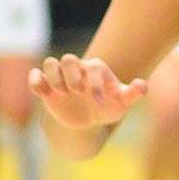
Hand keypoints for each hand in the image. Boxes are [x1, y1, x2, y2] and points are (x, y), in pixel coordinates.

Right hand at [29, 54, 147, 129]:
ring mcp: (61, 77)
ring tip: (63, 94)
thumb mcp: (123, 102)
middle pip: (68, 59)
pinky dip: (36, 81)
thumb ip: (134, 93)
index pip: (93, 67)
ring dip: (54, 77)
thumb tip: (142, 85)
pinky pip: (35, 76)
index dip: (96, 84)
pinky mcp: (46, 87)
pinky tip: (44, 94)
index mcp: (96, 69)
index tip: (99, 102)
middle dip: (71, 75)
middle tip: (77, 92)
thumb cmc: (109, 107)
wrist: (90, 120)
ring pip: (50, 63)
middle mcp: (77, 69)